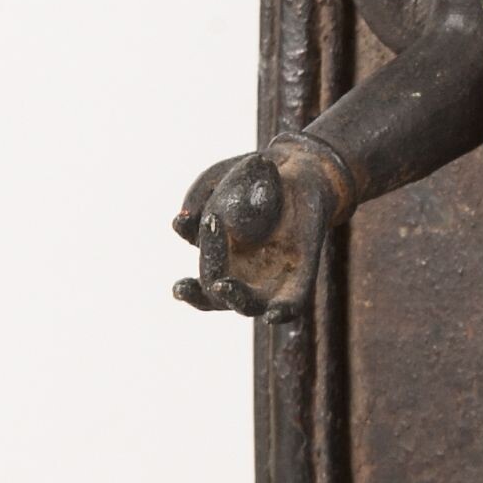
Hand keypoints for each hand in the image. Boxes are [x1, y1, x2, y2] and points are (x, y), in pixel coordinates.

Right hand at [173, 140, 341, 314]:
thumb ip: (196, 198)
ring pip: (249, 305)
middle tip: (213, 219)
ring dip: (235, 300)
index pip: (200, 290)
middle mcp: (243, 278)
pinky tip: (274, 315)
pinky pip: (294, 302)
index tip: (180, 286)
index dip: (189, 293)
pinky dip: (283, 311)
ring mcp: (272, 280)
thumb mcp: (217, 179)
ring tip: (222, 284)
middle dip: (210, 262)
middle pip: (218, 293)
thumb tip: (181, 222)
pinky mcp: (302, 274)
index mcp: (219, 265)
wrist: (300, 167)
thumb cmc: (253, 178)